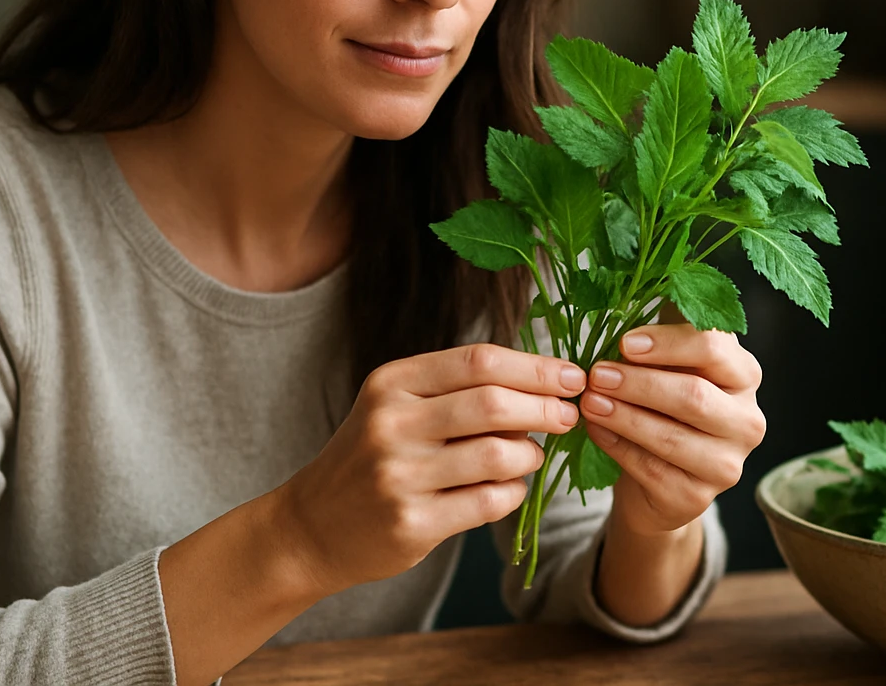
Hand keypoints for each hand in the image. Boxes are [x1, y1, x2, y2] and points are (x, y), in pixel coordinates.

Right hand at [275, 342, 584, 594]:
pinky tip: (509, 488)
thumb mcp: (398, 407)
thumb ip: (458, 391)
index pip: (480, 361)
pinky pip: (489, 502)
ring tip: (531, 455)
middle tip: (569, 415)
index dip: (536, 367)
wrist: (312, 525)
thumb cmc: (372, 455)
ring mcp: (400, 476)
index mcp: (392, 383)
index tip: (572, 376)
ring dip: (530, 454)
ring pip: (498, 455)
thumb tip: (543, 385)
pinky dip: (514, 493)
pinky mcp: (412, 524)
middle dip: (545, 407)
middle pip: (493, 403)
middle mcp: (392, 424)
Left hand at [580, 324, 765, 536]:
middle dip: (638, 383)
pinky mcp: (699, 498)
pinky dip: (618, 447)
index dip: (666, 343)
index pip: (713, 348)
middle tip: (595, 374)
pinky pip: (653, 470)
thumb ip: (659, 336)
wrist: (660, 480)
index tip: (624, 343)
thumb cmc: (662, 407)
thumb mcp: (667, 366)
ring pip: (671, 436)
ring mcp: (727, 464)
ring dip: (623, 416)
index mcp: (744, 375)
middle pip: (693, 395)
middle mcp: (747, 420)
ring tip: (588, 401)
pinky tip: (595, 430)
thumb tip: (628, 292)